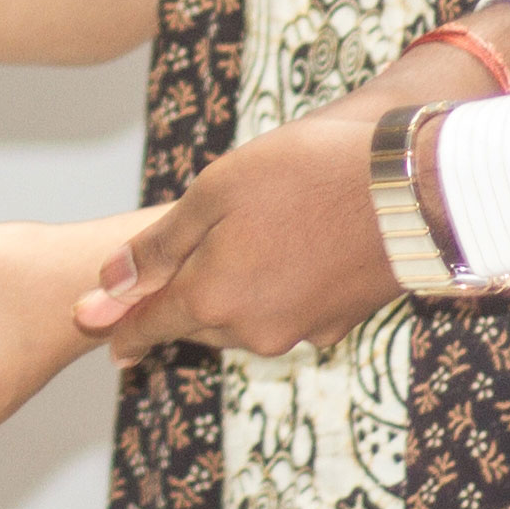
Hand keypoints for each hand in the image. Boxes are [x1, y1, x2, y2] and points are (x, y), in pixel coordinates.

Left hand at [80, 98, 397, 355]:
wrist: (414, 193)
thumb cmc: (307, 176)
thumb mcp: (215, 191)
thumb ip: (158, 246)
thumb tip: (106, 286)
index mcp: (211, 298)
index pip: (149, 324)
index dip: (118, 326)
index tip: (94, 330)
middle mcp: (252, 330)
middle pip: (196, 320)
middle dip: (179, 297)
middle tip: (167, 268)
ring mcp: (299, 332)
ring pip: (242, 319)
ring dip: (230, 291)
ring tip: (241, 239)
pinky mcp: (337, 325)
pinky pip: (286, 312)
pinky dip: (276, 289)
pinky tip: (291, 247)